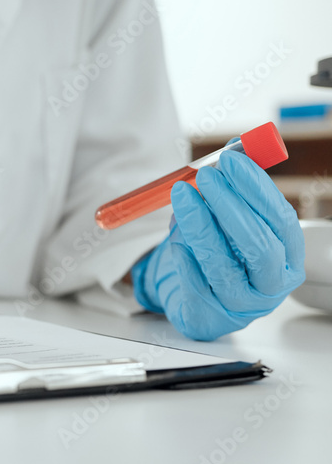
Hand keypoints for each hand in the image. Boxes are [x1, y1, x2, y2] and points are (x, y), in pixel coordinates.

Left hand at [132, 148, 304, 340]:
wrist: (204, 303)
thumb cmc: (223, 255)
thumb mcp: (232, 221)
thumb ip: (235, 188)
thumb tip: (234, 145)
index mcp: (288, 256)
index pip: (280, 219)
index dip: (256, 188)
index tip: (230, 160)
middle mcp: (272, 284)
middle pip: (257, 245)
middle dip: (229, 206)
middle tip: (204, 176)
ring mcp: (242, 305)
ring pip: (222, 266)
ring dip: (200, 226)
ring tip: (182, 196)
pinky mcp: (210, 318)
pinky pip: (195, 284)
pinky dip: (185, 257)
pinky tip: (176, 237)